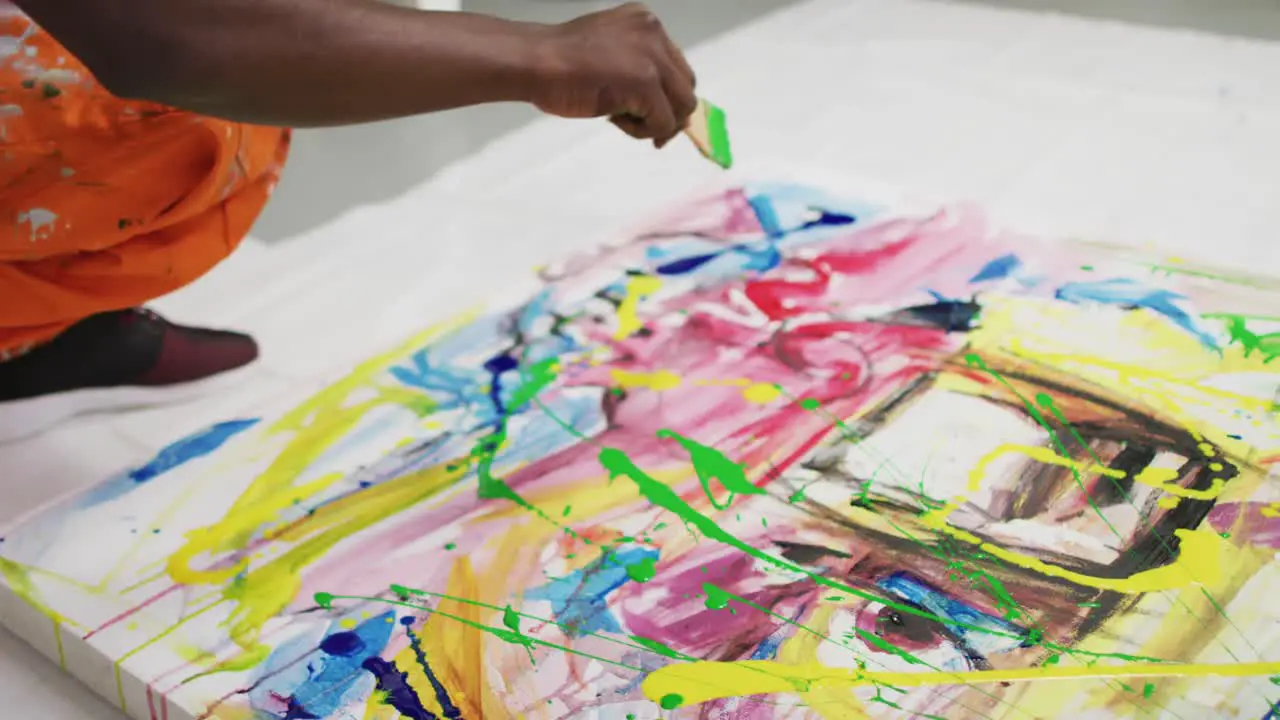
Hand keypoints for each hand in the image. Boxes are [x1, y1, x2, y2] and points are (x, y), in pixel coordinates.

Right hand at [528, 3, 696, 147]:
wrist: (535, 62)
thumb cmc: (558, 61)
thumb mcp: (608, 51)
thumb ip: (635, 65)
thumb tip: (657, 101)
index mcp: (645, 22)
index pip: (676, 65)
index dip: (667, 95)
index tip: (650, 113)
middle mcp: (654, 33)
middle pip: (685, 85)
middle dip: (670, 112)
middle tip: (645, 129)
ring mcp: (651, 57)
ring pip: (682, 106)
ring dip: (655, 123)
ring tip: (622, 121)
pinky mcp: (645, 83)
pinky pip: (663, 122)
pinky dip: (643, 131)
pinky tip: (615, 121)